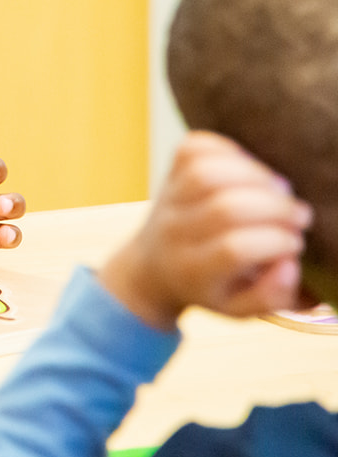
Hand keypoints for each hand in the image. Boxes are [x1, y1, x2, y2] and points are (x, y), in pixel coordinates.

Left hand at [100, 131, 310, 328]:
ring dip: (255, 175)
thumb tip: (290, 263)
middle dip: (275, 208)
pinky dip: (227, 149)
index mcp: (192, 271)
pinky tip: (250, 167)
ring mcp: (168, 199)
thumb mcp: (240, 307)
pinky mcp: (170, 173)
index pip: (234, 250)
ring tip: (280, 189)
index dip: (275, 242)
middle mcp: (174, 233)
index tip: (296, 243)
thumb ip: (272, 296)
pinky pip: (193, 149)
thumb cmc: (212, 286)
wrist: (156, 267)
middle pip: (224, 209)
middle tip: (300, 215)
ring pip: (207, 173)